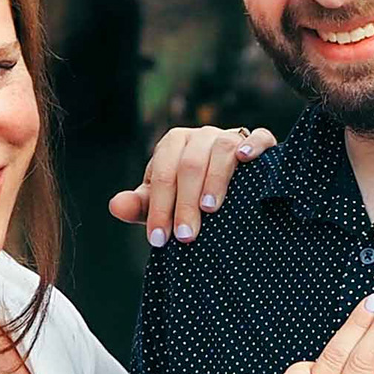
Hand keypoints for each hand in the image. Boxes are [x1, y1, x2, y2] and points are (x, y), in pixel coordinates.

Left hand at [109, 122, 276, 243]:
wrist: (227, 185)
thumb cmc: (188, 194)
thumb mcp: (163, 203)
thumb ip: (140, 206)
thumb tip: (115, 206)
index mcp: (173, 144)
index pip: (162, 174)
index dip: (159, 207)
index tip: (159, 238)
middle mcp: (200, 135)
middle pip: (190, 165)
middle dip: (184, 203)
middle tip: (185, 237)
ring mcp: (229, 135)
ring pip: (222, 150)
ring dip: (215, 179)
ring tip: (209, 209)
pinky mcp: (257, 142)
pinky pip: (258, 136)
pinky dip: (252, 146)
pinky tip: (245, 160)